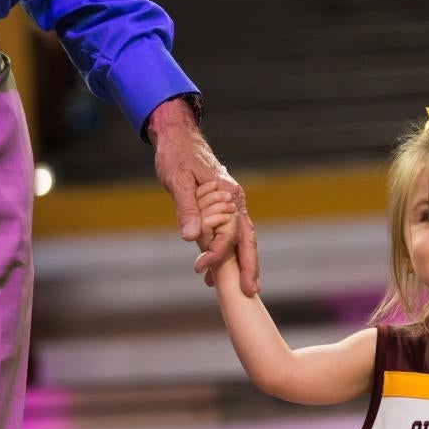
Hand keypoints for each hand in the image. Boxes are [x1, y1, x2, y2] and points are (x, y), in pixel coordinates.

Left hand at [148, 97, 259, 294]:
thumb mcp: (177, 180)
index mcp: (228, 194)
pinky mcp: (223, 207)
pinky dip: (231, 251)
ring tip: (246, 288)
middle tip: (251, 292)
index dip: (216, 253)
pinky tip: (222, 268)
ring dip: (244, 262)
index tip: (199, 269)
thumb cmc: (176, 156)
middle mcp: (235, 201)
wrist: (178, 137)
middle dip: (251, 265)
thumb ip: (186, 209)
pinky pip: (232, 232)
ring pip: (243, 237)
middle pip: (248, 238)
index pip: (229, 232)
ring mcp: (232, 204)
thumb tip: (192, 238)